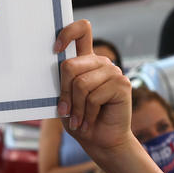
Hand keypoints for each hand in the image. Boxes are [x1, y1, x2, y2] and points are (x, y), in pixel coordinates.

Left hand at [54, 20, 131, 154]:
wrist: (101, 141)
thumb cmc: (80, 120)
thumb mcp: (65, 100)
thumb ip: (62, 82)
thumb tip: (51, 68)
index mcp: (86, 60)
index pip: (81, 30)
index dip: (67, 33)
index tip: (55, 49)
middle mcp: (100, 62)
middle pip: (70, 65)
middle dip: (64, 93)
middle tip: (65, 111)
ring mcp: (113, 71)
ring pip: (81, 84)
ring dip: (76, 108)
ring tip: (78, 120)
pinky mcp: (122, 84)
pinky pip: (94, 96)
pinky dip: (87, 114)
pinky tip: (89, 122)